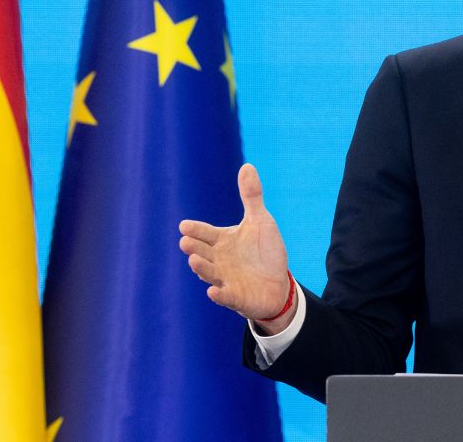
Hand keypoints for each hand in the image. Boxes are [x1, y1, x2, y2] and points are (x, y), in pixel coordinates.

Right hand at [178, 164, 292, 329]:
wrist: (278, 283)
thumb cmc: (264, 251)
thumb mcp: (260, 221)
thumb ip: (251, 196)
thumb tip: (247, 166)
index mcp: (222, 241)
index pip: (204, 233)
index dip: (195, 230)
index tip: (185, 225)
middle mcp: (219, 260)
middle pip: (202, 252)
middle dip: (194, 247)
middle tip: (186, 241)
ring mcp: (225, 279)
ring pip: (209, 273)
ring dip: (202, 268)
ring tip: (194, 260)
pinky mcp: (236, 297)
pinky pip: (225, 296)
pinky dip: (219, 294)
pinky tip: (213, 291)